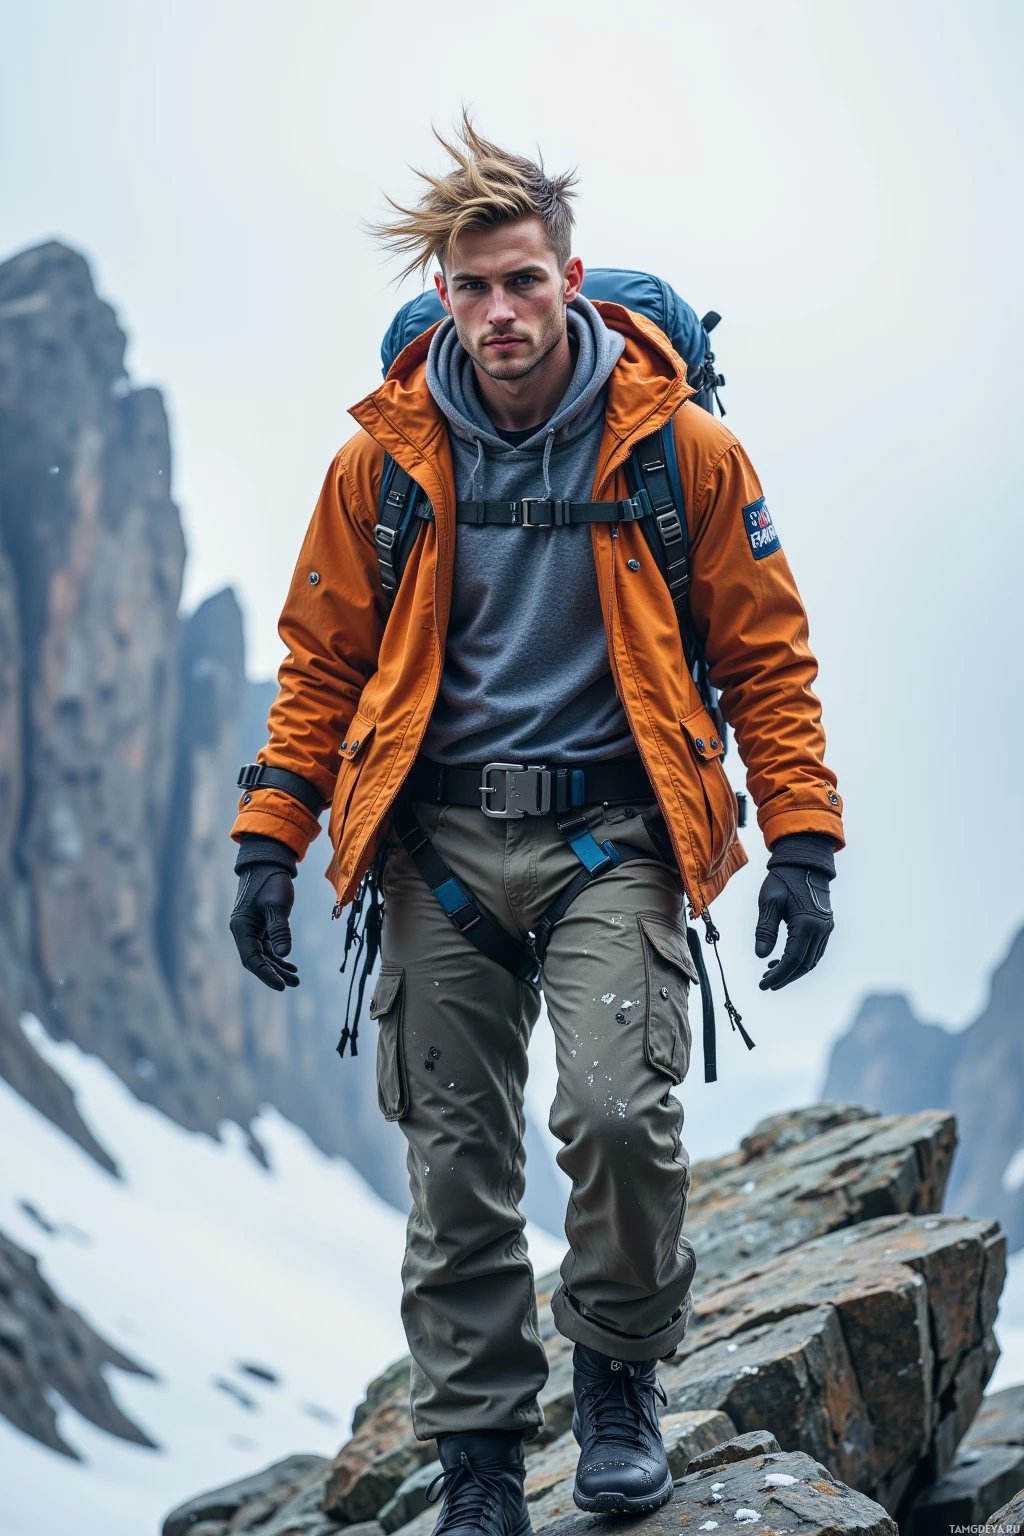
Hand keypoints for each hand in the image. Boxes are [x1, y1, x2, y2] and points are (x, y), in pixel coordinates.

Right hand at [230, 838, 299, 990]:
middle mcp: (243, 931)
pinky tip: (290, 965)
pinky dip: (278, 956)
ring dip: (278, 967)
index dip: (266, 974)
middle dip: (274, 973)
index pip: (252, 959)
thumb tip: (284, 955)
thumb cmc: (271, 880)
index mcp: (241, 927)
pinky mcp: (260, 926)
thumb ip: (280, 929)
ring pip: (263, 955)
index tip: (283, 985)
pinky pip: (267, 947)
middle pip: (257, 960)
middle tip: (294, 983)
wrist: (267, 862)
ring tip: (296, 978)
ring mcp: (251, 929)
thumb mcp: (276, 904)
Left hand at [754, 834, 834, 991]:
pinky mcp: (825, 925)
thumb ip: (766, 929)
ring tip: (771, 972)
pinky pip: (815, 950)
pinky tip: (783, 959)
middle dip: (785, 977)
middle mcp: (821, 928)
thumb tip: (761, 956)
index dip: (778, 975)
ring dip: (793, 970)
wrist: (804, 861)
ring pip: (812, 960)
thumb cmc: (783, 879)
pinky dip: (801, 959)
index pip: (792, 960)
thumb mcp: (769, 902)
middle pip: (804, 965)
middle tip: (766, 983)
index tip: (763, 984)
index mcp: (807, 924)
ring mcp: (826, 927)